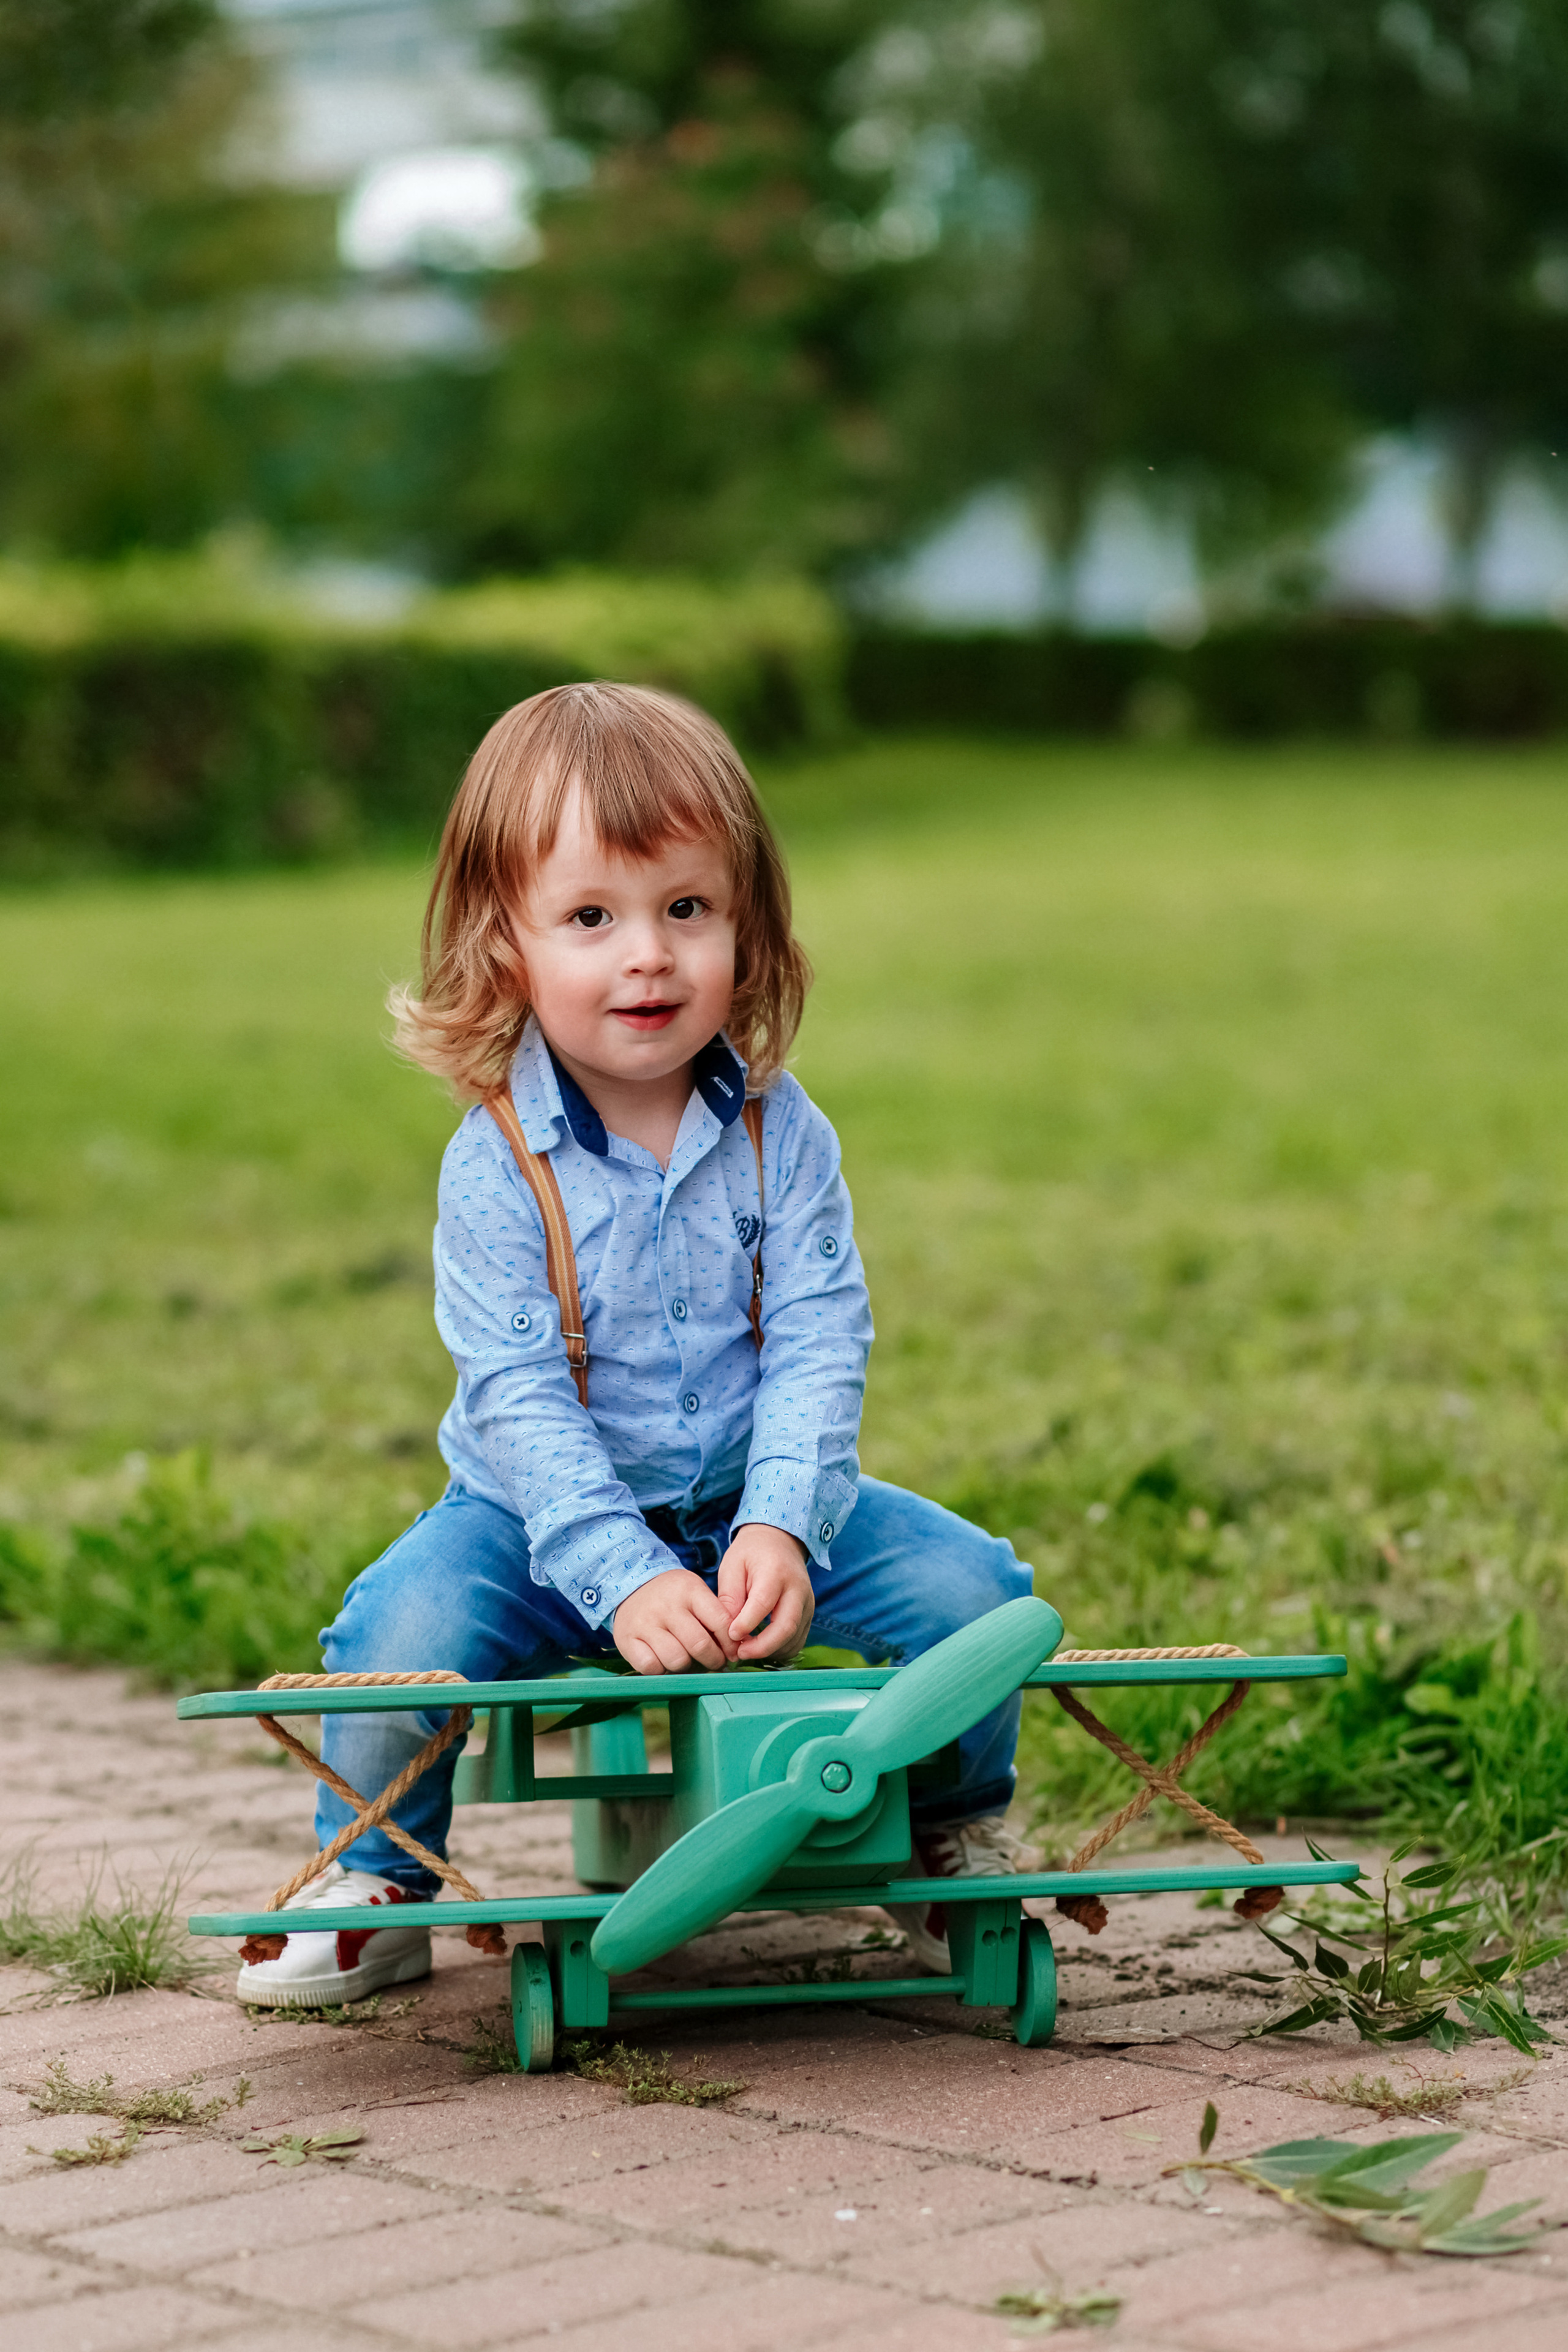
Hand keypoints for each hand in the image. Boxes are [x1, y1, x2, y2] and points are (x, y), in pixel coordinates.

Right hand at [612, 1567, 739, 1673]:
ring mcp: (645, 1623)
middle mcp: (667, 1606)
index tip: (732, 1653)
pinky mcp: (627, 1640)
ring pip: (677, 1660)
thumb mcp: (695, 1592)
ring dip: (687, 1666)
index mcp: (689, 1591)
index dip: (731, 1644)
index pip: (720, 1622)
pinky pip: (651, 1667)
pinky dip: (661, 1669)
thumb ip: (715, 1615)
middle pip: (699, 1645)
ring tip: (687, 1659)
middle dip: (713, 1660)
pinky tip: (663, 1660)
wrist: (630, 1586)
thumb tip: (737, 1648)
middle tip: (715, 1662)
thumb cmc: (672, 1595)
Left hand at [716, 1523, 813, 1662]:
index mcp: (775, 1572)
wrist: (779, 1541)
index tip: (730, 1636)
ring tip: (746, 1649)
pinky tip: (761, 1646)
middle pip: (786, 1627)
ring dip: (770, 1651)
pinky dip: (779, 1649)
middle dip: (762, 1647)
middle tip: (739, 1653)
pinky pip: (797, 1640)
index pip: (763, 1603)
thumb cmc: (750, 1554)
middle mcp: (798, 1589)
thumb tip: (729, 1632)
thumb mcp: (732, 1566)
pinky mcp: (808, 1614)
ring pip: (794, 1639)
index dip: (746, 1624)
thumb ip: (729, 1598)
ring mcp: (807, 1603)